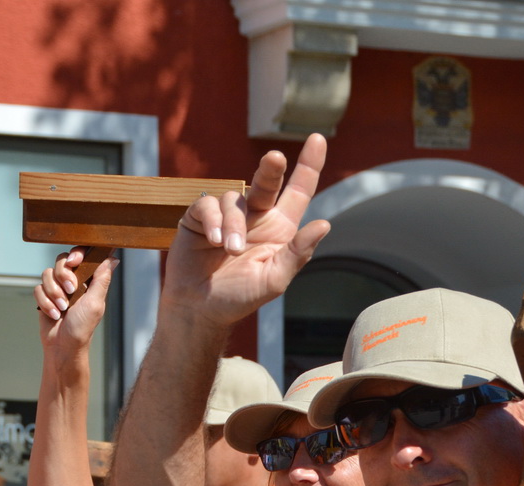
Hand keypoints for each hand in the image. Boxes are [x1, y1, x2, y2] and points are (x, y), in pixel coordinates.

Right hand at [35, 247, 115, 350]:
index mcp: (88, 280)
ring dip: (54, 293)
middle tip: (70, 291)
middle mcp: (72, 281)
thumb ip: (102, 279)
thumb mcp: (96, 302)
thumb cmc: (82, 327)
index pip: (82, 256)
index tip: (74, 262)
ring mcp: (57, 288)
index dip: (76, 254)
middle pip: (62, 260)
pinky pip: (38, 288)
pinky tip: (54, 314)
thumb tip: (113, 259)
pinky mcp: (44, 296)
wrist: (63, 345)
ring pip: (47, 274)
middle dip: (63, 275)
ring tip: (62, 308)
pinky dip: (45, 303)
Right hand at [163, 134, 331, 328]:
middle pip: (267, 181)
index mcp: (279, 228)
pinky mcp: (199, 217)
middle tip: (275, 158)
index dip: (309, 165)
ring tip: (230, 250)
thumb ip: (298, 253)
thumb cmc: (240, 297)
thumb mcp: (274, 279)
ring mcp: (227, 215)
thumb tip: (324, 224)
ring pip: (234, 198)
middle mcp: (256, 216)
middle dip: (271, 168)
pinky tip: (213, 240)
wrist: (199, 309)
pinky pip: (207, 204)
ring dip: (234, 223)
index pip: (298, 191)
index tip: (318, 138)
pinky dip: (212, 220)